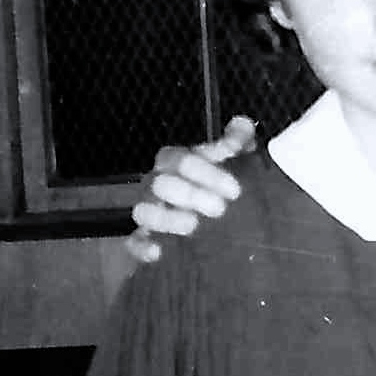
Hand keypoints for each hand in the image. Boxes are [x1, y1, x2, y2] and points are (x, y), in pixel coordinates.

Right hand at [126, 116, 256, 263]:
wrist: (208, 218)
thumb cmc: (217, 182)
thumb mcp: (230, 159)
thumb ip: (237, 141)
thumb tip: (242, 123)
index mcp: (176, 161)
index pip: (183, 160)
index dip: (207, 173)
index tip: (234, 190)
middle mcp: (158, 183)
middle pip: (163, 184)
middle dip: (190, 194)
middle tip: (220, 209)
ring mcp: (148, 210)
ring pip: (144, 211)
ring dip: (166, 218)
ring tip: (192, 226)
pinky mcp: (144, 238)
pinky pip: (133, 242)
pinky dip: (141, 246)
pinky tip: (157, 251)